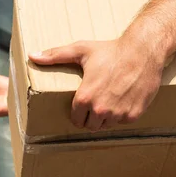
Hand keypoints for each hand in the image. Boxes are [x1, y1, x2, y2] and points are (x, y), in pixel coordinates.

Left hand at [29, 37, 164, 131]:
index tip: (83, 104)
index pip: (76, 119)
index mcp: (84, 98)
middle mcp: (100, 110)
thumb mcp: (80, 51)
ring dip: (107, 117)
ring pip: (107, 125)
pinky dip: (123, 114)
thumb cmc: (110, 50)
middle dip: (91, 117)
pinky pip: (123, 122)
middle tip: (96, 102)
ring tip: (110, 100)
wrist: (143, 51)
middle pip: (91, 126)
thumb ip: (55, 55)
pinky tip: (123, 99)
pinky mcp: (133, 115)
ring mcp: (118, 114)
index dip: (78, 112)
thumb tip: (32, 57)